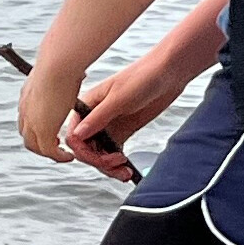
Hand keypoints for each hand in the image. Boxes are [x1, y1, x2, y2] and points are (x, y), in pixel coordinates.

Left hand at [16, 54, 94, 164]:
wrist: (56, 65)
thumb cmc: (62, 62)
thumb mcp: (62, 72)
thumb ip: (67, 77)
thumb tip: (80, 73)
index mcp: (27, 97)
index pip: (26, 119)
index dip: (37, 128)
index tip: (51, 130)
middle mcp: (25, 111)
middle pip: (27, 136)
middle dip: (40, 144)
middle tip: (57, 147)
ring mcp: (31, 122)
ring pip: (35, 147)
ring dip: (49, 153)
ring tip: (64, 154)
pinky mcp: (42, 130)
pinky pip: (49, 152)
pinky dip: (59, 157)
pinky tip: (70, 156)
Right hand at [60, 63, 179, 180]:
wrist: (169, 72)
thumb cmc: (144, 76)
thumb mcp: (119, 98)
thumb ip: (98, 118)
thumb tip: (77, 135)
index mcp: (87, 105)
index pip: (74, 136)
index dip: (84, 151)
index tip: (101, 159)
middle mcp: (94, 117)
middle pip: (85, 149)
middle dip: (99, 161)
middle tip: (118, 164)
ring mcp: (108, 125)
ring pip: (99, 154)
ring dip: (109, 167)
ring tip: (125, 172)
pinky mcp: (122, 131)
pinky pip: (113, 152)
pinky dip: (118, 164)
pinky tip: (127, 169)